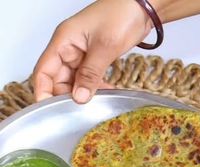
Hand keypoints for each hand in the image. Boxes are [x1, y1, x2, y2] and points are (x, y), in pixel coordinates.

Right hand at [33, 0, 153, 103]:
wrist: (144, 6)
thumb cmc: (122, 14)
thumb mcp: (104, 47)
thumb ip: (90, 74)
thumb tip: (79, 98)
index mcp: (63, 41)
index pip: (43, 71)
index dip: (43, 92)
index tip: (52, 111)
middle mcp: (68, 49)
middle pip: (58, 80)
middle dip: (68, 96)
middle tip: (80, 110)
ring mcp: (81, 54)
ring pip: (74, 82)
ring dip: (83, 94)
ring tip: (96, 102)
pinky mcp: (93, 59)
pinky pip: (88, 78)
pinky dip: (94, 88)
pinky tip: (105, 93)